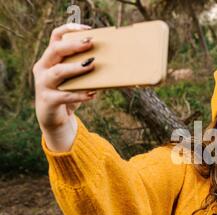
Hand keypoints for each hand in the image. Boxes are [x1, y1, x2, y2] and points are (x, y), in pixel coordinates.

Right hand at [33, 23, 95, 150]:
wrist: (54, 120)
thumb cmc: (67, 94)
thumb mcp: (74, 80)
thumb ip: (84, 69)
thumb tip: (110, 62)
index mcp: (49, 59)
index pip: (55, 37)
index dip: (69, 29)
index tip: (88, 29)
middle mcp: (43, 69)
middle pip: (55, 51)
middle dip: (73, 46)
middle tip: (90, 43)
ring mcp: (43, 84)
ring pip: (58, 72)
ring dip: (76, 68)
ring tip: (92, 65)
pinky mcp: (48, 100)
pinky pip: (65, 96)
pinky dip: (79, 95)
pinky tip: (92, 94)